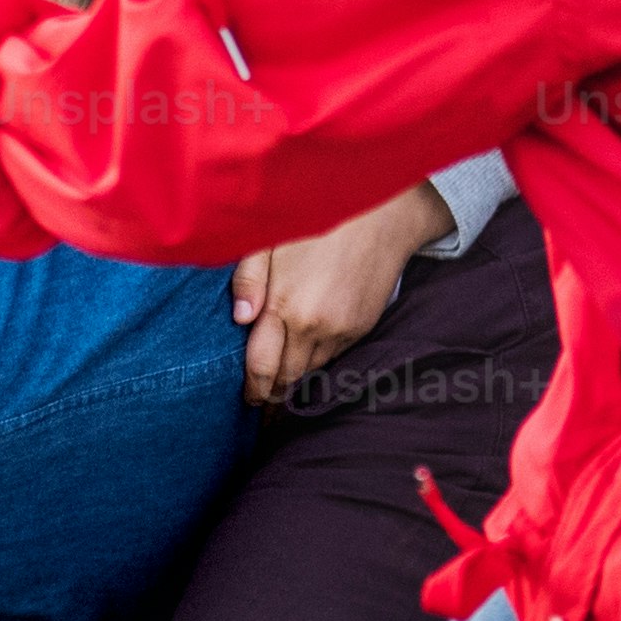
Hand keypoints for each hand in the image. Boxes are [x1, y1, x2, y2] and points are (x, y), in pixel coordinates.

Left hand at [233, 183, 450, 396]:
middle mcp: (314, 327)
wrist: (381, 217)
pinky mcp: (361, 328)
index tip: (247, 399)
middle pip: (288, 378)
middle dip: (272, 394)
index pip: (262, 366)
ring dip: (296, 381)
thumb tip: (239, 318)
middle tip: (260, 403)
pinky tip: (308, 360)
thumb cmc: (318, 222)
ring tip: (281, 388)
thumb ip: (249, 279)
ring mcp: (342, 330)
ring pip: (313, 371)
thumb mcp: (271, 240)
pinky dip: (318, 363)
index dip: (253, 389)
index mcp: (286, 306)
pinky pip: (335, 358)